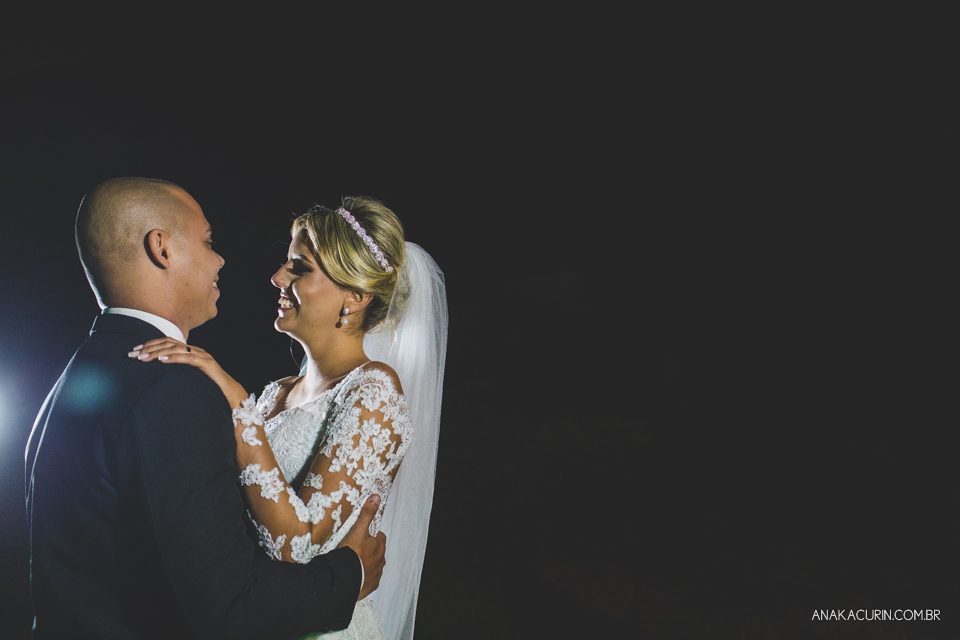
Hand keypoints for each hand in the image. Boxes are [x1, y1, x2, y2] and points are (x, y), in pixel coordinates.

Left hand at [129, 338, 247, 407]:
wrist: (228, 394)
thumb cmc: (207, 388)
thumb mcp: (187, 378)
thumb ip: (175, 373)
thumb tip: (154, 376)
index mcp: (189, 352)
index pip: (167, 342)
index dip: (150, 344)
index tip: (134, 351)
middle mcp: (195, 350)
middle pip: (169, 343)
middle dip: (149, 347)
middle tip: (133, 355)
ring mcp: (201, 355)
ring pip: (176, 348)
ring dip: (157, 352)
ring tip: (143, 358)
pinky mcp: (206, 363)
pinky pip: (187, 358)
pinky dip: (173, 357)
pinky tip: (161, 360)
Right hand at [338, 495, 386, 599]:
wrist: (344, 577)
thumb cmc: (351, 552)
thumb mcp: (358, 529)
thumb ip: (367, 513)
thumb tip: (376, 496)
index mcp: (379, 546)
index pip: (380, 537)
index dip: (372, 536)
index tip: (364, 536)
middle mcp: (381, 561)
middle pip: (377, 553)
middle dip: (370, 551)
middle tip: (357, 550)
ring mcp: (375, 575)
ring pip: (374, 567)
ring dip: (366, 565)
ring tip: (354, 564)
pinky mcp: (369, 587)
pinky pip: (368, 581)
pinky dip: (363, 578)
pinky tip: (354, 577)